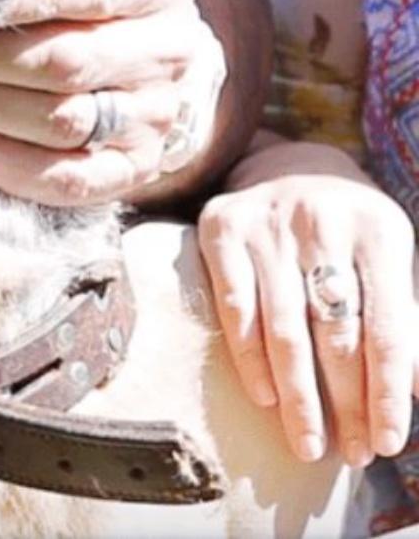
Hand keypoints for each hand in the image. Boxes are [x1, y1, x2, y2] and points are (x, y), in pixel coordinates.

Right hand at [198, 137, 418, 466]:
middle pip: (335, 331)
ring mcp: (267, 222)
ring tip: (306, 444)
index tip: (390, 443)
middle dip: (345, 403)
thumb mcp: (389, 262)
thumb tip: (414, 394)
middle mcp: (322, 219)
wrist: (288, 166)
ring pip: (283, 326)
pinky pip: (235, 305)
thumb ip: (403, 322)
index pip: (388, 326)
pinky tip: (264, 397)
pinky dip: (249, 358)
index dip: (388, 392)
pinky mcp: (221, 225)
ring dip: (297, 395)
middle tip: (350, 454)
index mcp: (378, 229)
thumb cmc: (350, 235)